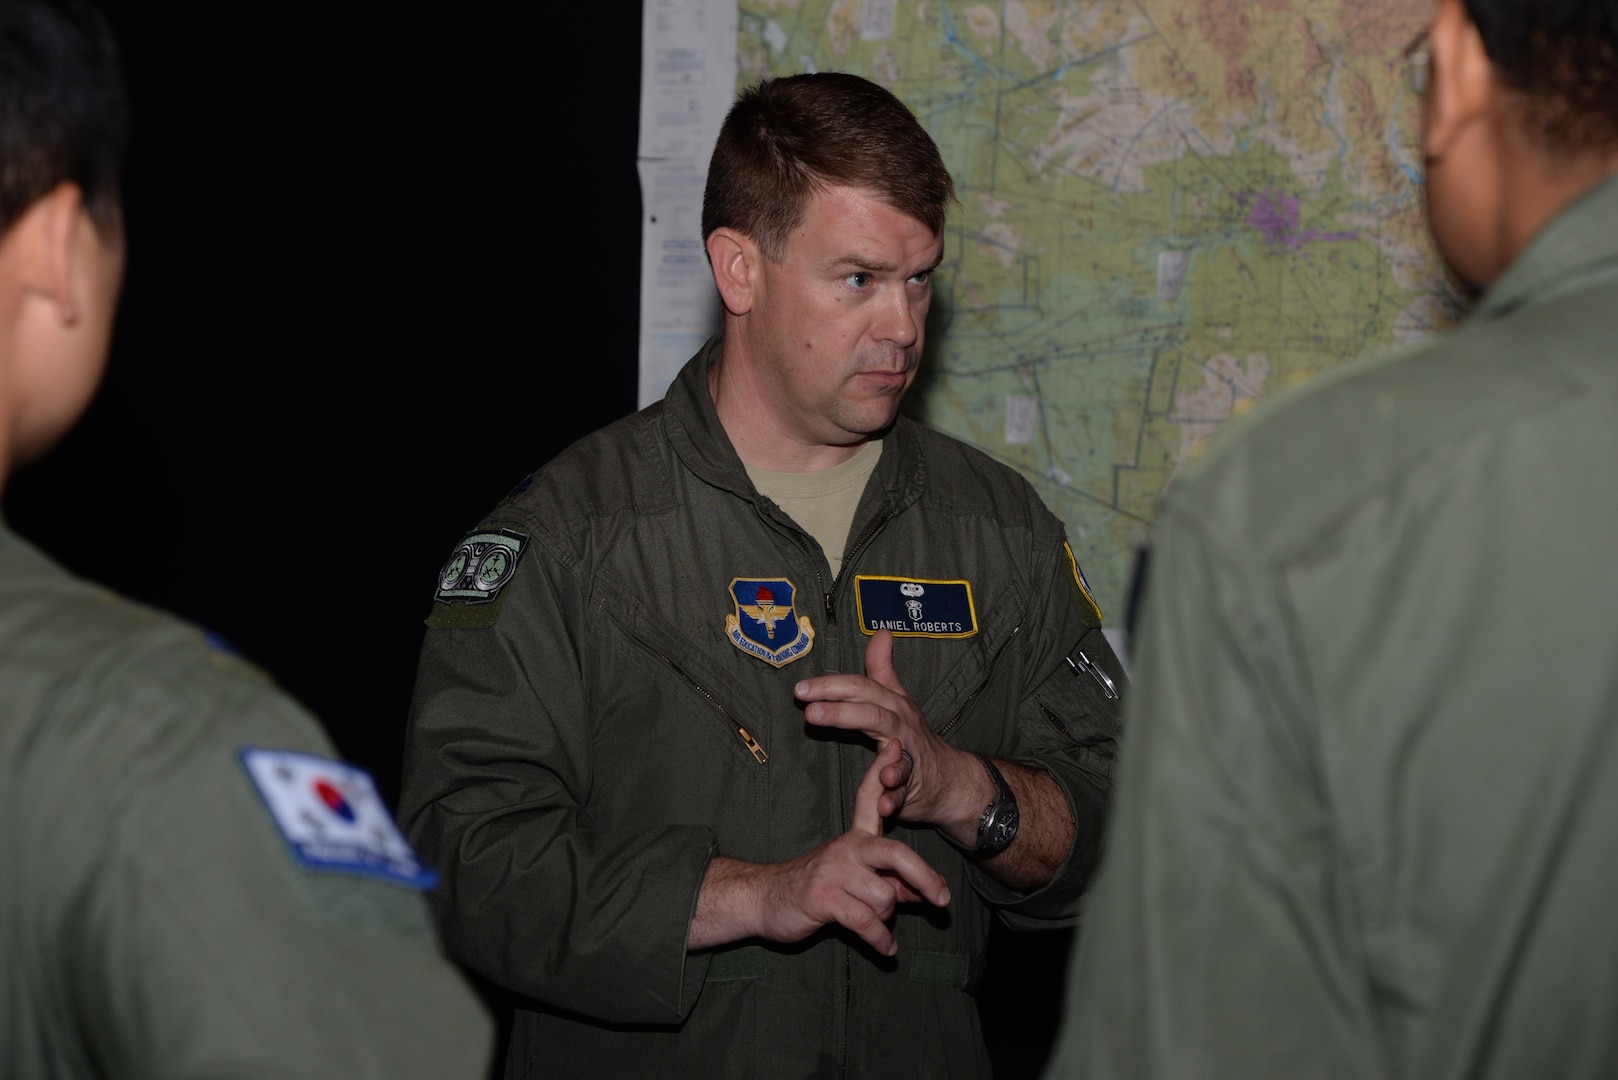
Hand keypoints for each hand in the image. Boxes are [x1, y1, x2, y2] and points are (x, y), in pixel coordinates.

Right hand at [689, 740, 949, 955]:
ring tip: (878, 927)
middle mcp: (846, 849)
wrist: (764, 899)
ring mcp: (834, 872)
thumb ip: (889, 881)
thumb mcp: (852, 879)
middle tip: (943, 900)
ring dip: (888, 919)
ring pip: (885, 897)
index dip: (883, 770)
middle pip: (896, 854)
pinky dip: (880, 940)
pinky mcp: (824, 898)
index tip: (898, 743)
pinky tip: (886, 949)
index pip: (869, 797)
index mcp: (854, 838)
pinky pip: (866, 922)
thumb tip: (925, 894)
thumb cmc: (813, 888)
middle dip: (924, 878)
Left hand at [794, 629, 981, 834]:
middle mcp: (902, 727)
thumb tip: (880, 631)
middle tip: (810, 713)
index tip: (801, 689)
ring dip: (882, 758)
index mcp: (893, 704)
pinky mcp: (913, 788)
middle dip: (842, 712)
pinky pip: (904, 793)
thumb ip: (883, 668)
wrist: (948, 779)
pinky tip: (882, 804)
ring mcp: (910, 757)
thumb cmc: (914, 736)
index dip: (832, 686)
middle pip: (873, 714)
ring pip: (896, 754)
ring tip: (866, 765)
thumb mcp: (898, 699)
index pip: (862, 688)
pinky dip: (894, 798)